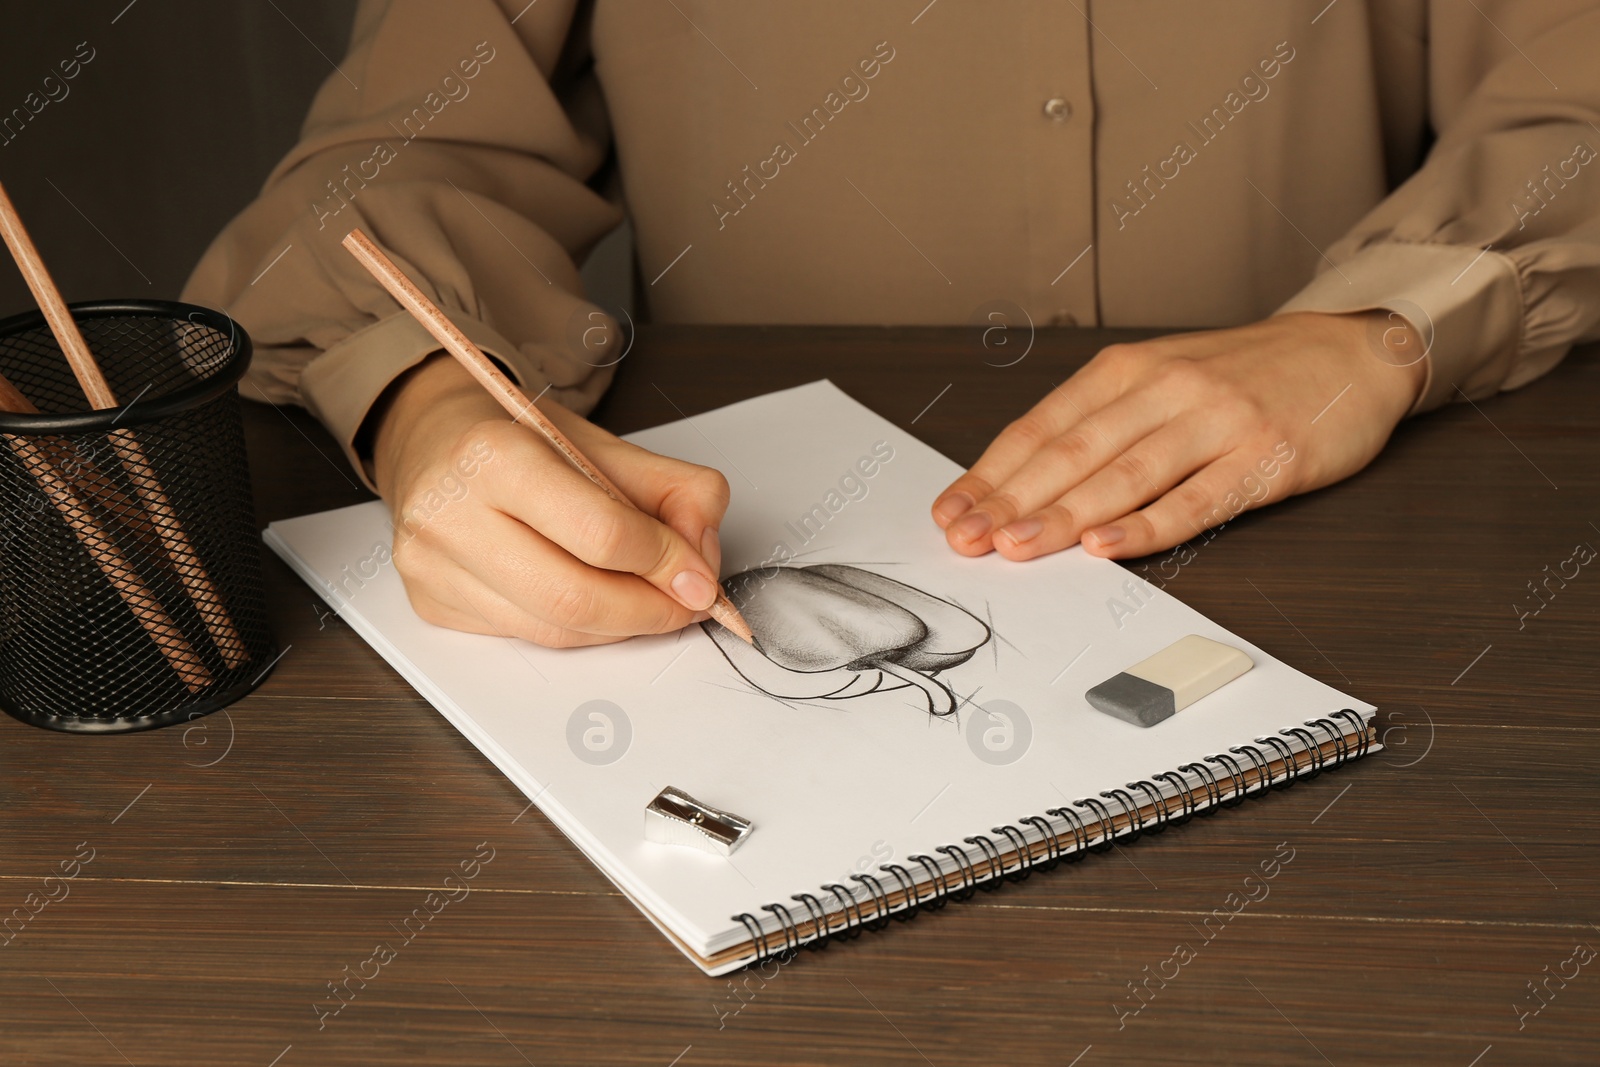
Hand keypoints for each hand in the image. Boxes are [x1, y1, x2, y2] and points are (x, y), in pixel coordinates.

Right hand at [370, 353, 729, 646]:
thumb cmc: (521, 441)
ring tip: (650, 603)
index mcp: (495, 455)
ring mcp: (433, 565)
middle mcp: (450, 512)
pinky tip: (597, 604)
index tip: (699, 576)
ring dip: (619, 626)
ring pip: (552, 629)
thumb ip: (674, 490)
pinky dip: (578, 629)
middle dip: (648, 610)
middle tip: (686, 604)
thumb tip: (701, 558)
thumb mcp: (604, 443)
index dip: (664, 562)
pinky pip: (525, 636)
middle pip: (573, 596)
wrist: (437, 441)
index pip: (600, 532)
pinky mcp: (431, 603)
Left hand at [930, 311, 1427, 559]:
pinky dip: (1147, 526)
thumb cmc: (1240, 376)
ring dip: (1064, 515)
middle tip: (966, 540)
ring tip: (1016, 547)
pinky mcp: (1265, 457)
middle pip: (1072, 451)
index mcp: (1128, 369)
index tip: (951, 512)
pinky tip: (1107, 546)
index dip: (991, 473)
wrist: (1348, 354)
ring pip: (1124, 474)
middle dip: (1011, 500)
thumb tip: (1022, 484)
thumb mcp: (1160, 377)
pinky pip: (1196, 498)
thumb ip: (1100, 423)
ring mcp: (1216, 421)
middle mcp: (1165, 388)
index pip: (1042, 427)